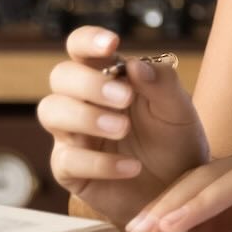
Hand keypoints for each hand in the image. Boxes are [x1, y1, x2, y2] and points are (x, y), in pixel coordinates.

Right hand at [38, 28, 208, 228]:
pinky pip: (68, 160)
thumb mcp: (179, 110)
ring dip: (85, 117)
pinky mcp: (71, 170)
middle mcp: (83, 101)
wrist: (179, 191)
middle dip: (88, 83)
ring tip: (123, 129)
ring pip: (51, 112)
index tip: (111, 44)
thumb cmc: (175, 143)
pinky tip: (132, 167)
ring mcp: (72, 135)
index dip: (88, 40)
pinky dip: (100, 163)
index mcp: (109, 77)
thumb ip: (163, 84)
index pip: (81, 48)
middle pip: (61, 76)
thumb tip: (135, 65)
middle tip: (124, 99)